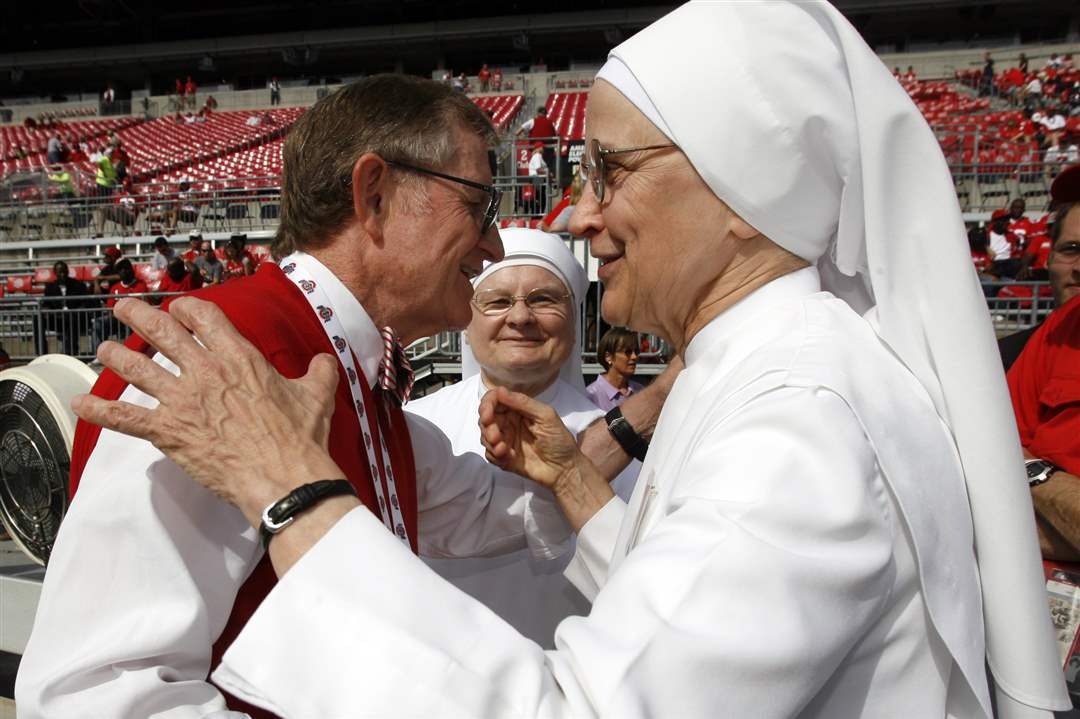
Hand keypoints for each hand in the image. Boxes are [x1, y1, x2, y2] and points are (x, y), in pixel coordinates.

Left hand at [71, 297, 344, 526]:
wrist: (284, 477)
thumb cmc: (300, 438)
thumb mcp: (317, 396)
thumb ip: (318, 372)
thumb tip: (325, 362)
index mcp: (239, 357)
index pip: (204, 318)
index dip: (188, 308)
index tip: (181, 308)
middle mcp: (205, 372)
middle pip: (162, 333)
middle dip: (139, 316)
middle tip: (125, 308)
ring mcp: (182, 400)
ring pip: (137, 369)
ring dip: (116, 356)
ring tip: (104, 349)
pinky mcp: (168, 431)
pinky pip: (125, 417)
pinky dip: (99, 410)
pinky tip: (81, 405)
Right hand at [479, 387, 612, 530]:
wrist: (564, 469)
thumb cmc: (560, 440)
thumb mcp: (546, 416)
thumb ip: (523, 403)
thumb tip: (500, 391)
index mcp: (519, 409)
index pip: (495, 400)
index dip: (487, 405)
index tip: (487, 415)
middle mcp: (509, 422)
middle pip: (485, 417)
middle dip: (486, 426)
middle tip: (496, 436)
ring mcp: (505, 440)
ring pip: (484, 435)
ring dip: (489, 441)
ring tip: (503, 449)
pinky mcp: (503, 457)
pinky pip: (488, 453)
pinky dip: (494, 454)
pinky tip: (508, 456)